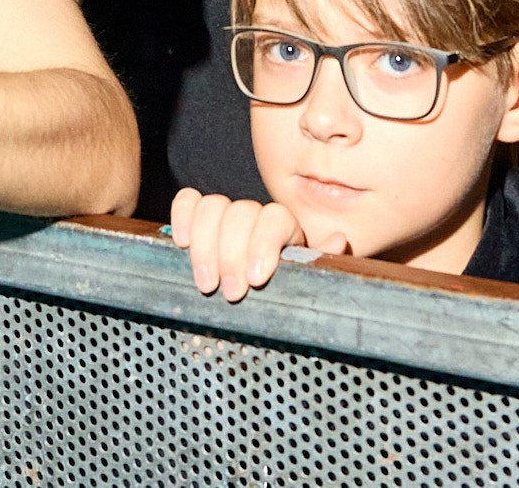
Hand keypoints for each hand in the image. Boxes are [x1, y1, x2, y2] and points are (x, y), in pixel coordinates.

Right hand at [168, 188, 346, 301]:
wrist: (249, 317)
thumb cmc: (279, 301)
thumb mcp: (303, 287)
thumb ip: (320, 263)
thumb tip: (338, 239)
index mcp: (284, 231)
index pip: (274, 217)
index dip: (263, 244)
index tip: (255, 281)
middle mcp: (254, 219)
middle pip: (240, 212)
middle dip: (232, 255)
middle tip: (230, 293)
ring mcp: (225, 219)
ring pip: (213, 207)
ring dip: (204, 245)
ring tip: (206, 284)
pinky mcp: (196, 224)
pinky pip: (188, 202)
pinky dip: (182, 215)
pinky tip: (180, 243)